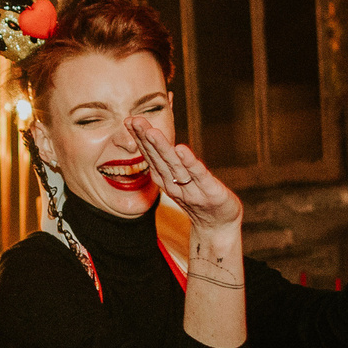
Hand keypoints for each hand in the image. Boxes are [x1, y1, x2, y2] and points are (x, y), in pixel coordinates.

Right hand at [125, 116, 240, 234]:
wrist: (218, 227)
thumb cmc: (200, 199)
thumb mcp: (181, 179)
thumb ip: (168, 162)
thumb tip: (152, 141)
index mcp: (167, 179)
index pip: (152, 156)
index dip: (141, 138)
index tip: (130, 121)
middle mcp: (175, 183)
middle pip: (159, 158)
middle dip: (146, 139)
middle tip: (134, 121)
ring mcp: (191, 188)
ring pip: (174, 166)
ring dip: (162, 148)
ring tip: (152, 132)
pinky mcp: (210, 191)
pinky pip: (198, 175)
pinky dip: (189, 162)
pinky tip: (181, 149)